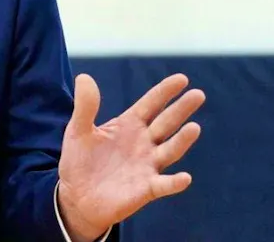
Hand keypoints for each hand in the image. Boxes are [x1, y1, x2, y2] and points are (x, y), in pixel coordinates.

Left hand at [57, 73, 204, 241]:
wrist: (76, 196)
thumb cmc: (80, 161)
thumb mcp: (78, 130)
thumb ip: (85, 106)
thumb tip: (84, 77)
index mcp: (129, 125)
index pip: (150, 104)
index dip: (165, 92)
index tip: (182, 78)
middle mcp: (143, 143)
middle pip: (166, 123)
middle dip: (181, 109)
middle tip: (198, 94)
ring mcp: (147, 165)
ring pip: (170, 150)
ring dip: (182, 140)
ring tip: (194, 127)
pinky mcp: (146, 189)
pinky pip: (164, 185)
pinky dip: (174, 182)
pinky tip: (184, 178)